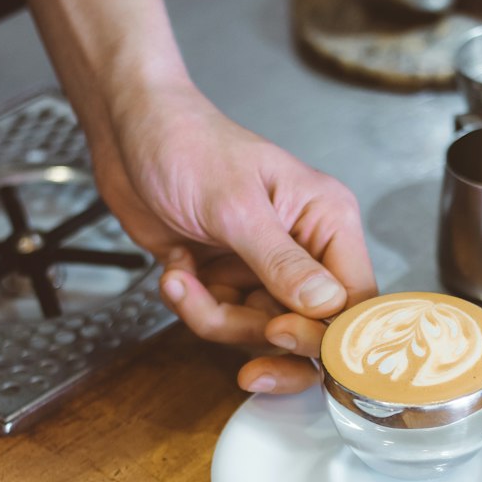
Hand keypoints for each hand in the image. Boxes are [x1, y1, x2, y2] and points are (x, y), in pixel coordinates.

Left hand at [8, 0, 374, 391]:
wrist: (126, 133)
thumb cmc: (185, 144)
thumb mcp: (235, 206)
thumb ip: (282, 262)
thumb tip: (327, 306)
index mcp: (327, 220)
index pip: (355, 298)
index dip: (326, 330)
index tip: (280, 332)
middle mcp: (305, 250)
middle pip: (311, 328)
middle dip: (263, 337)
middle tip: (240, 348)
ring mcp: (266, 269)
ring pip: (261, 331)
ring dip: (215, 318)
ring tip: (182, 281)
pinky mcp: (229, 281)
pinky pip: (224, 322)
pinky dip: (194, 307)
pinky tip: (176, 271)